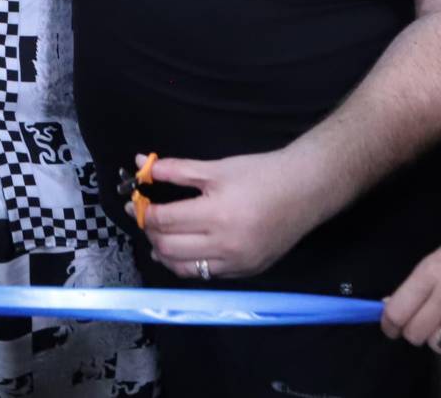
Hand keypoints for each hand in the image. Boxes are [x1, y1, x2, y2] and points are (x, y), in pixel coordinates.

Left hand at [128, 150, 323, 278]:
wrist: (305, 190)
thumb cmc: (262, 174)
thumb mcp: (216, 168)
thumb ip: (176, 170)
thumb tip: (141, 165)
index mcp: (216, 215)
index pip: (164, 221)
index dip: (143, 212)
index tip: (135, 203)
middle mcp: (225, 246)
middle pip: (169, 248)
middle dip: (150, 233)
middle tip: (146, 218)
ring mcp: (237, 264)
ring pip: (184, 269)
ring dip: (165, 254)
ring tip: (160, 237)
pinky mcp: (247, 272)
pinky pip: (206, 275)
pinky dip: (189, 264)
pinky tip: (186, 249)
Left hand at [381, 218, 440, 358]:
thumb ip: (421, 281)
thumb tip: (393, 303)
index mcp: (431, 270)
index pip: (397, 310)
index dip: (390, 324)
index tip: (391, 327)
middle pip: (415, 332)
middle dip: (414, 332)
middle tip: (423, 325)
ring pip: (437, 345)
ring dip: (438, 340)